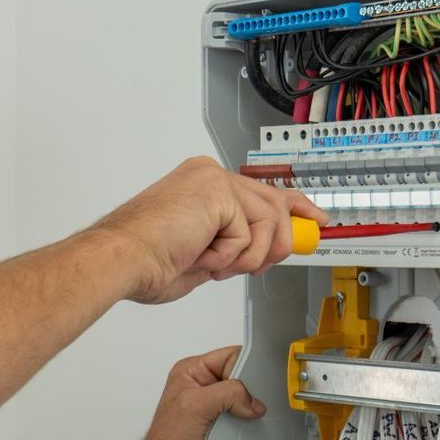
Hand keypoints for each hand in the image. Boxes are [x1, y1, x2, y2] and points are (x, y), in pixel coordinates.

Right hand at [89, 157, 327, 303]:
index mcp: (202, 185)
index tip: (317, 220)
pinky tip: (202, 256)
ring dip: (246, 256)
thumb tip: (261, 254)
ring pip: (268, 220)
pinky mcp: (218, 192)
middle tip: (263, 264)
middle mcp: (209, 175)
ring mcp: (214, 180)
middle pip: (275, 202)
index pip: (263, 189)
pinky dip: (229, 256)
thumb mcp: (204, 253)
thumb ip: (233, 245)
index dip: (296, 206)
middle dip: (279, 241)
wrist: (122, 260)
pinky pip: (249, 232)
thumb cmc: (145, 260)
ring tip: (214, 264)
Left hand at [123, 346, 264, 439]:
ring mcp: (216, 413)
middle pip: (245, 380)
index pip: (232, 356)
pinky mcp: (226, 434)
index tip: (254, 386)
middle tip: (251, 409)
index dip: (247, 368)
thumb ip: (227, 393)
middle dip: (253, 394)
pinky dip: (253, 434)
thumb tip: (253, 401)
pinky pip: (250, 427)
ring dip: (253, 417)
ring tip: (246, 428)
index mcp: (193, 373)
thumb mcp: (193, 407)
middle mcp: (205, 391)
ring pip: (250, 406)